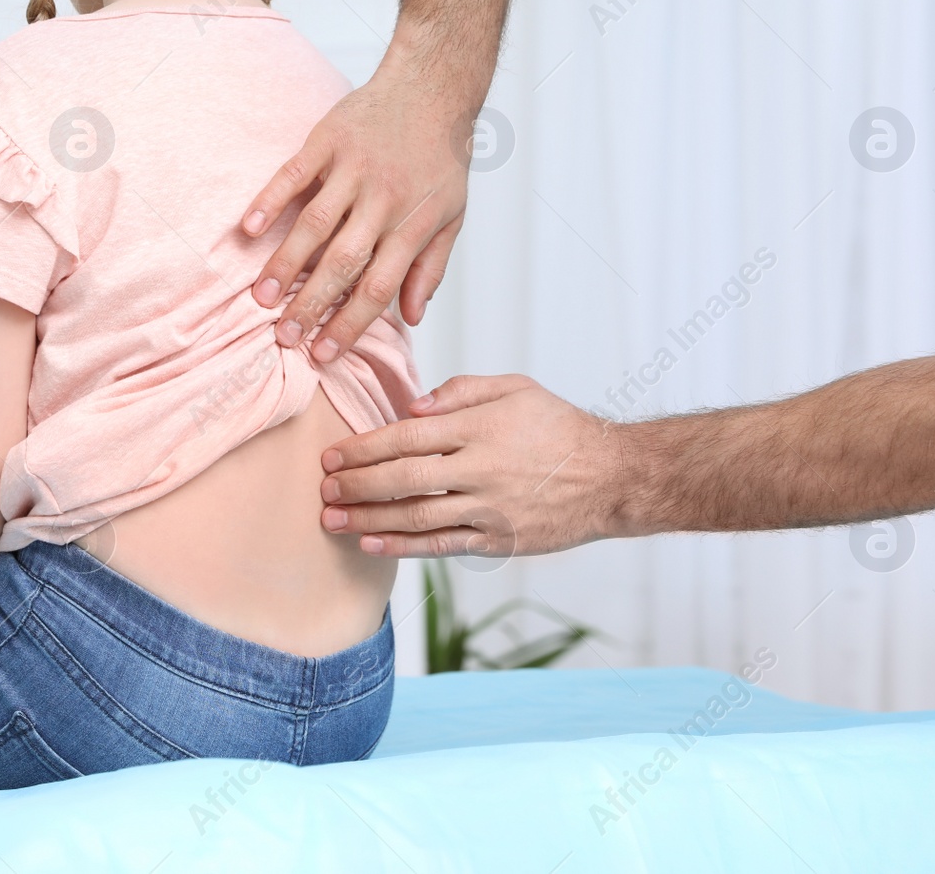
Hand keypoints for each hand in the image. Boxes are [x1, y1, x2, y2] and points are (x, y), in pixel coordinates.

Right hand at [242, 58, 468, 361]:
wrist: (433, 87)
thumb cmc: (442, 157)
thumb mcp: (451, 215)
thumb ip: (430, 267)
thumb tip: (411, 318)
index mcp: (412, 224)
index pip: (378, 286)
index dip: (349, 324)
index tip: (323, 354)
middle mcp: (382, 199)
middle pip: (342, 262)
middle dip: (311, 305)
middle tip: (283, 337)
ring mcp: (353, 168)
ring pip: (314, 223)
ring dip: (285, 263)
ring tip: (262, 299)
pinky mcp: (329, 139)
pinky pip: (294, 173)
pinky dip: (270, 199)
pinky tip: (250, 229)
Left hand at [318, 374, 624, 557]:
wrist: (611, 477)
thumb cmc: (559, 427)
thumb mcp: (516, 388)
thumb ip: (461, 391)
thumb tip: (412, 406)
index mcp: (480, 427)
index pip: (407, 437)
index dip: (364, 448)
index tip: (332, 455)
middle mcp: (481, 468)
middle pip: (404, 478)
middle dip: (357, 484)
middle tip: (323, 488)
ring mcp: (490, 508)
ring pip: (417, 516)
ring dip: (369, 519)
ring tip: (332, 519)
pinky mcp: (499, 538)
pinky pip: (441, 545)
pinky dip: (403, 545)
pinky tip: (371, 542)